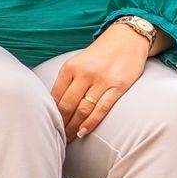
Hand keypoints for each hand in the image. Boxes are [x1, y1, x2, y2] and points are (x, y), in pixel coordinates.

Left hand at [51, 24, 154, 139]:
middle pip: (67, 105)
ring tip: (69, 139)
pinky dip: (91, 122)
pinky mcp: (118, 86)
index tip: (48, 126)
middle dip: (61, 124)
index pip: (55, 96)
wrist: (127, 38)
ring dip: (74, 127)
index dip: (51, 114)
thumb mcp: (78, 62)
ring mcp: (102, 80)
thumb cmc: (100, 53)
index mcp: (70, 67)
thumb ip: (68, 80)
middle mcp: (84, 73)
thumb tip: (55, 105)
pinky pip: (102, 108)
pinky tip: (83, 132)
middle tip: (58, 138)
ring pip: (83, 109)